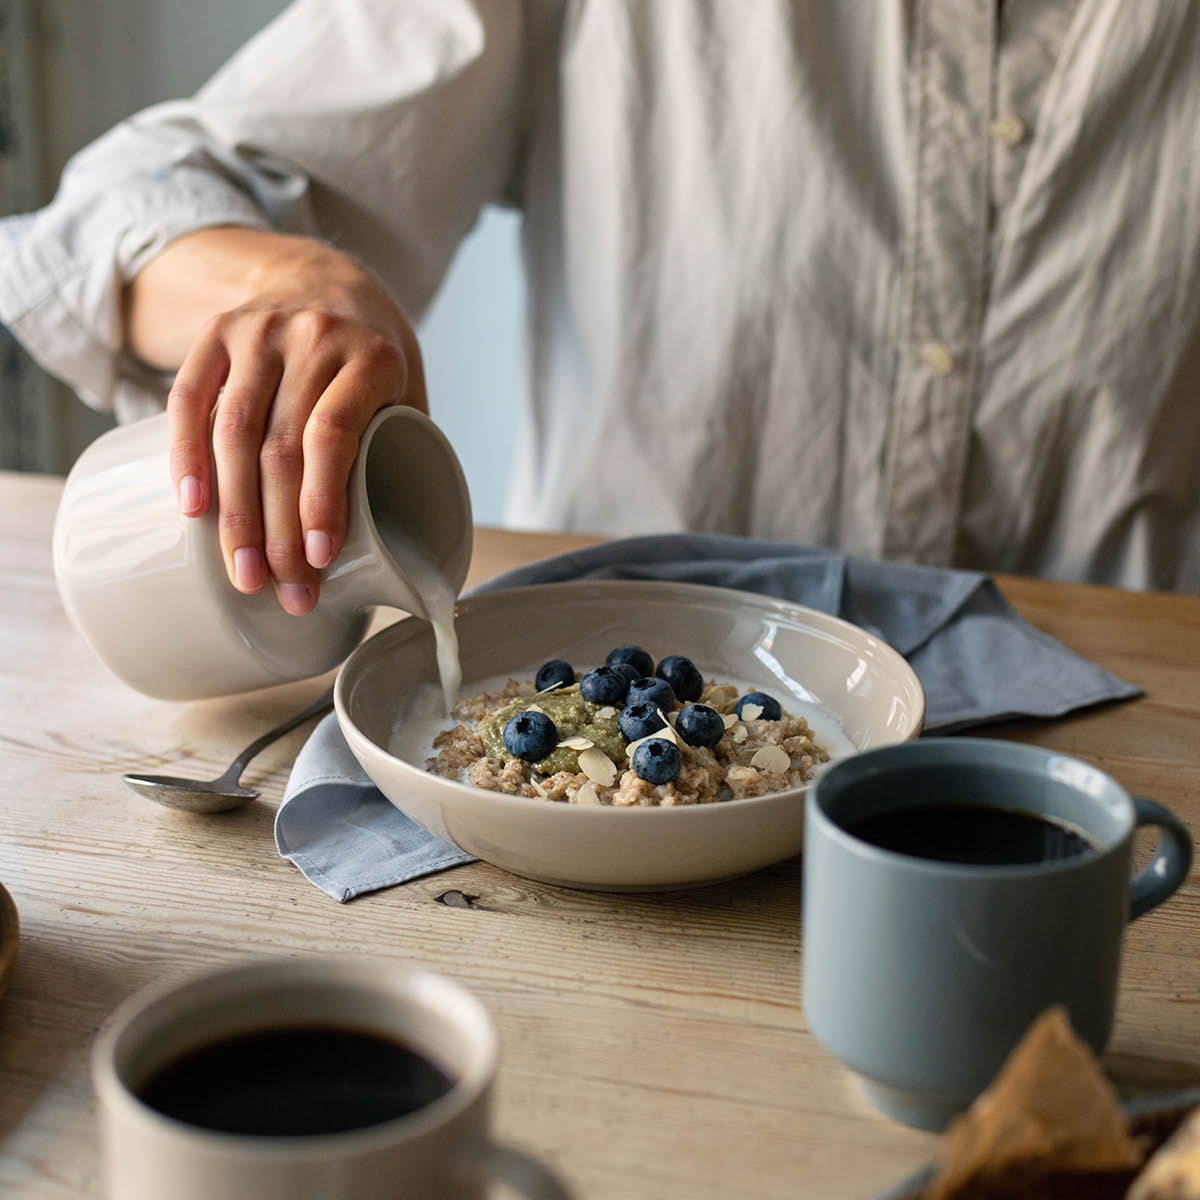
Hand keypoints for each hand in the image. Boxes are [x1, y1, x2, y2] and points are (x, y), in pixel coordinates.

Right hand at [133, 231, 427, 614]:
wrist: (325, 279)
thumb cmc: (373, 358)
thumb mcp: (406, 389)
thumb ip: (406, 449)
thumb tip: (413, 545)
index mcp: (371, 357)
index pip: (335, 433)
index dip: (322, 500)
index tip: (321, 559)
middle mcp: (312, 338)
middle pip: (281, 446)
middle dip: (279, 531)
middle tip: (284, 591)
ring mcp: (257, 333)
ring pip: (232, 431)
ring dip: (234, 514)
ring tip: (244, 575)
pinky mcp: (216, 336)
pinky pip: (189, 399)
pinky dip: (186, 457)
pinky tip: (191, 509)